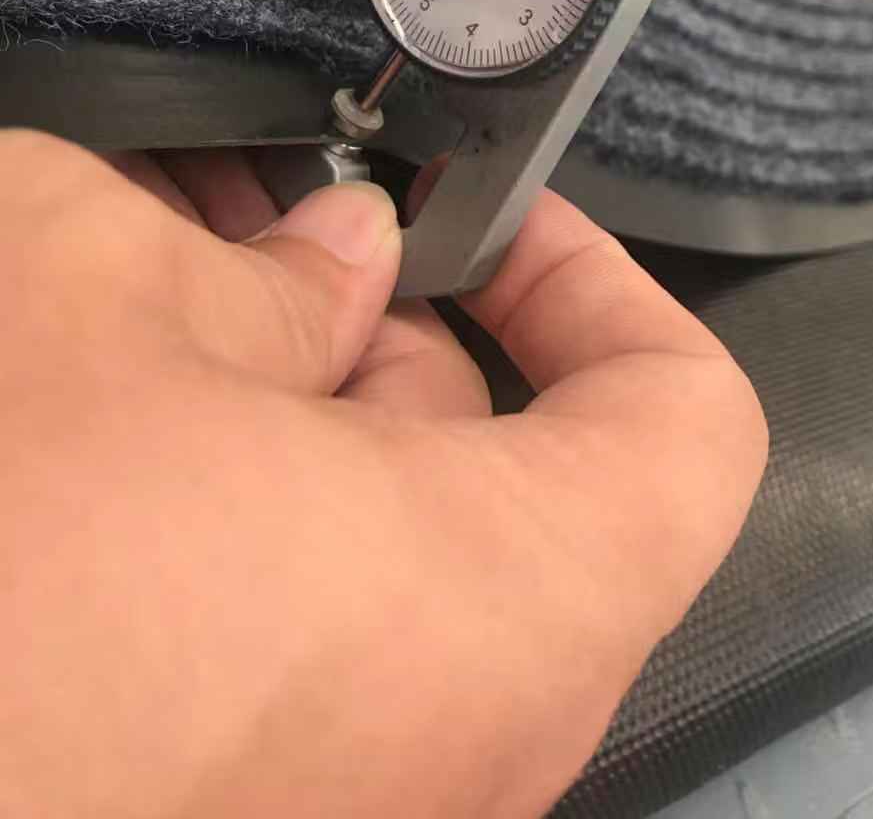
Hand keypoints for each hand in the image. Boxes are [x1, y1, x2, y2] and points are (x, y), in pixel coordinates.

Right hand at [0, 132, 764, 818]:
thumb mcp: (86, 306)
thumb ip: (248, 271)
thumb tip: (331, 260)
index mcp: (498, 608)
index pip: (683, 428)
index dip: (597, 287)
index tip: (482, 217)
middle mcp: (460, 749)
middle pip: (504, 481)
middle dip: (384, 325)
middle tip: (261, 218)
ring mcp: (348, 804)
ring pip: (368, 559)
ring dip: (281, 408)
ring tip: (159, 284)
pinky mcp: (229, 814)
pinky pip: (279, 642)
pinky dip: (224, 517)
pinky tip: (111, 417)